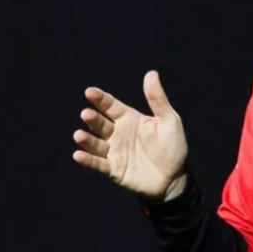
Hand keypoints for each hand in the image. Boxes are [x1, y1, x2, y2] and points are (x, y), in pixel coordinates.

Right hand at [72, 70, 188, 201]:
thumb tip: (151, 73)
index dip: (100, 99)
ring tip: (79, 135)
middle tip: (86, 114)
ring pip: (96, 143)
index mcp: (130, 119)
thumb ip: (157, 99)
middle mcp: (118, 134)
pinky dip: (87, 160)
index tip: (89, 92)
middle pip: (101, 123)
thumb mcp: (168, 120)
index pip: (111, 106)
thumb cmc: (173, 147)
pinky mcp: (114, 169)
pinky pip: (98, 163)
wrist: (174, 178)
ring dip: (86, 139)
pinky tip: (78, 155)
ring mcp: (114, 151)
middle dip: (92, 118)